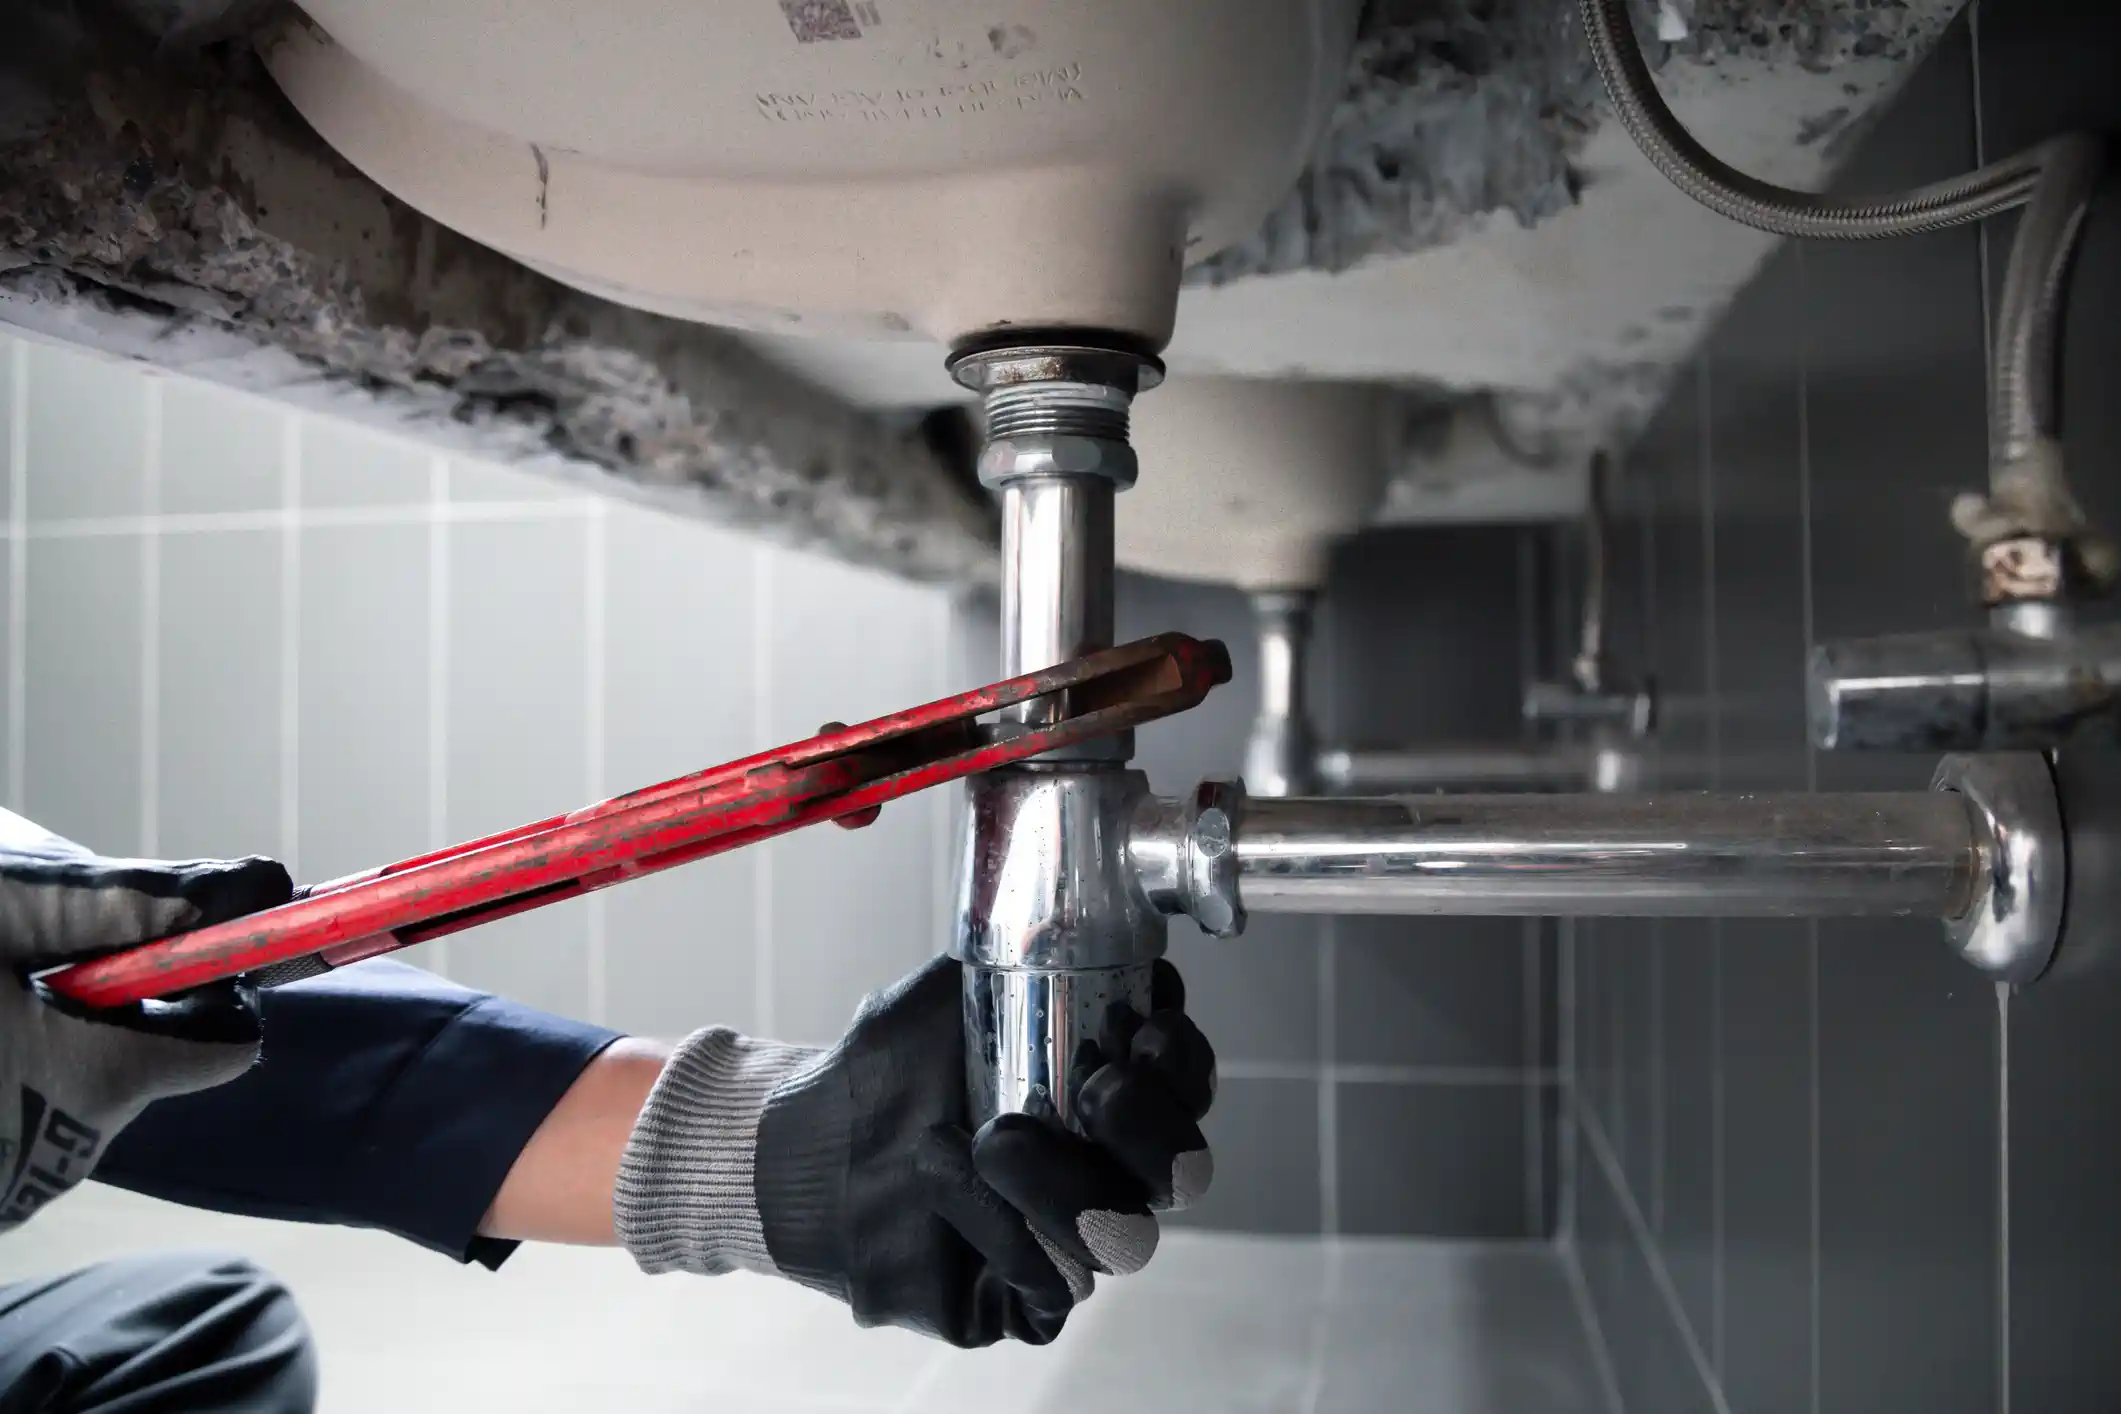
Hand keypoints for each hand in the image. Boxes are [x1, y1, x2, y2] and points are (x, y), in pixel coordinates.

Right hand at [0, 810, 291, 1231]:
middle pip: (139, 1064)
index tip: (174, 946)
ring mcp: (9, 1189)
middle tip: (19, 971)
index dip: (207, 985)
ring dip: (38, 1050)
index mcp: (97, 1078)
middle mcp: (68, 1150)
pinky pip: (10, 1134)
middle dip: (103, 1010)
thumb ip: (115, 905)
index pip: (225, 1045)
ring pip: (71, 1096)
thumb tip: (249, 885)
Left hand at [613, 955, 1215, 1346]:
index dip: (1182, 1064)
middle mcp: (1105, 1171)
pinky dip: (998, 1227)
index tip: (1142, 1029)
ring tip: (988, 1138)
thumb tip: (1068, 916)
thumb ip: (1012, 959)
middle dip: (1151, 1129)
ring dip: (1063, 1181)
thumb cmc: (882, 1070)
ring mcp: (1071, 1241)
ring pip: (1125, 1236)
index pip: (1186, 1086)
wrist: (803, 1146)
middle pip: (1183, 1171)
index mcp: (1108, 1092)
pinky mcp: (1027, 1301)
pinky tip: (942, 1176)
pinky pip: (1050, 1286)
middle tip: (1094, 1087)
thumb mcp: (949, 994)